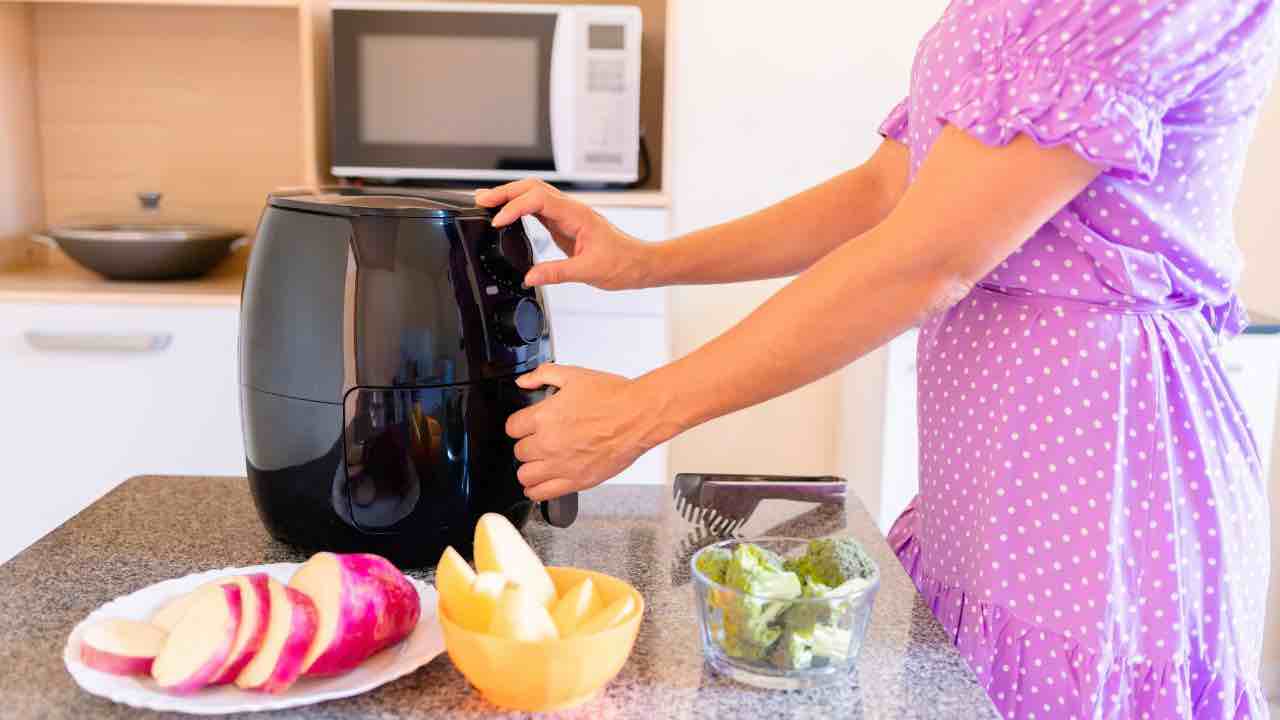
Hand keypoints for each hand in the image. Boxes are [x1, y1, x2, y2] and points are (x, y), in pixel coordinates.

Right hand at [475, 178, 655, 289]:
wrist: (640, 264)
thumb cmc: (624, 263)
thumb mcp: (590, 272)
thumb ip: (557, 273)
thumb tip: (530, 277)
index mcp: (577, 215)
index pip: (539, 199)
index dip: (515, 207)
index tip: (498, 221)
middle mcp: (571, 210)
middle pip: (532, 188)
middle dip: (505, 192)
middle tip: (481, 201)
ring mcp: (568, 216)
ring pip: (534, 195)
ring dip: (510, 196)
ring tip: (486, 203)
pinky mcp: (565, 225)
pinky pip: (538, 209)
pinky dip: (519, 208)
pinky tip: (507, 215)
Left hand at [506, 364, 668, 500]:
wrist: (639, 415)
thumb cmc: (613, 397)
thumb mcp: (574, 375)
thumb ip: (543, 375)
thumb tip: (524, 381)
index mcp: (544, 417)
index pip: (511, 428)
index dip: (519, 426)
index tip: (526, 427)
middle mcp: (548, 443)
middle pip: (518, 452)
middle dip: (527, 446)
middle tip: (539, 442)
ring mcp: (561, 464)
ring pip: (525, 476)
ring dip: (529, 469)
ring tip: (538, 464)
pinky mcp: (576, 481)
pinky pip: (542, 494)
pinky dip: (536, 490)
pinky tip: (540, 484)